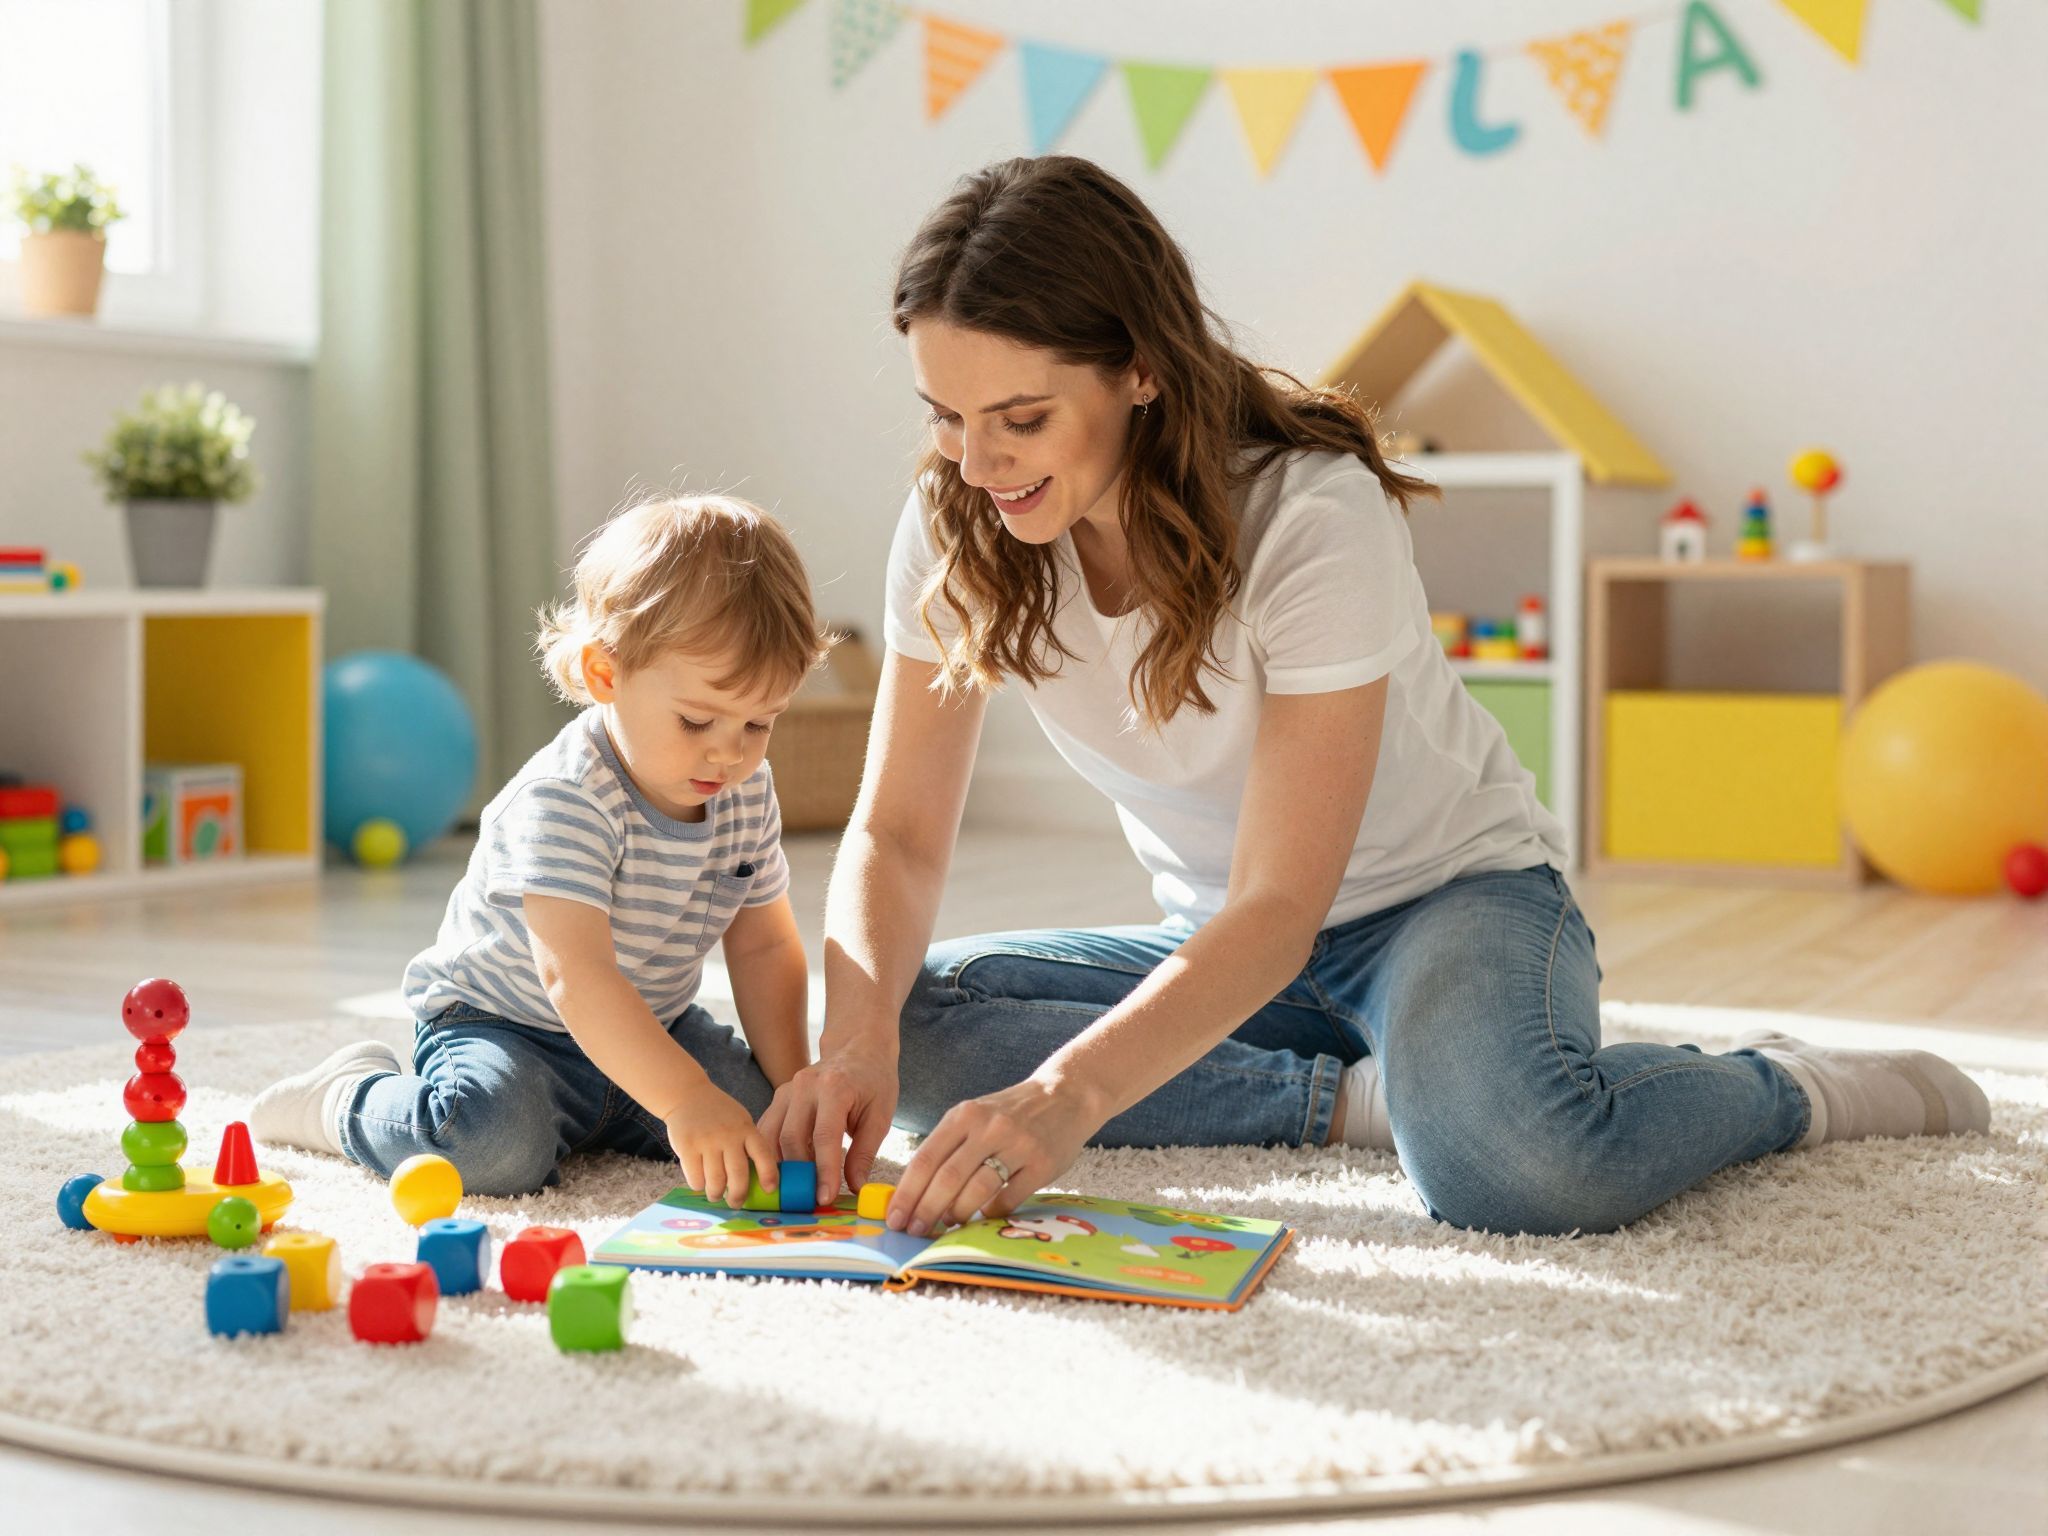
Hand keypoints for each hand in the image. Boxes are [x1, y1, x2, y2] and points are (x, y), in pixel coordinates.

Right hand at [665, 1082, 778, 1208]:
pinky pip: (696, 1178)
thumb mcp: (740, 1121)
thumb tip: (759, 1179)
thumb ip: (748, 1144)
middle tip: (736, 1203)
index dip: (769, 1175)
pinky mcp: (687, 1146)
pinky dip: (699, 1185)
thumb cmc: (718, 1115)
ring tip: (716, 1195)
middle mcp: (729, 1134)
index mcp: (746, 1129)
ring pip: (716, 1181)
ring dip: (716, 1194)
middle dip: (738, 1195)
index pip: (763, 1155)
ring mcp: (707, 1140)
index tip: (769, 1190)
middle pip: (738, 1175)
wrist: (687, 1096)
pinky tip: (700, 1182)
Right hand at [758, 1041, 898, 1206]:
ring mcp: (788, 1089)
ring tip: (794, 1189)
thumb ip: (865, 1152)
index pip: (824, 1136)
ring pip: (773, 1135)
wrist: (859, 1049)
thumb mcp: (880, 1115)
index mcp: (835, 1088)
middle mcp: (805, 1086)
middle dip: (799, 1174)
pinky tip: (783, 1170)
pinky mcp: (779, 1096)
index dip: (823, 1171)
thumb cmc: (874, 1082)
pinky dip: (772, 1152)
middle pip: (792, 1138)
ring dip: (781, 1165)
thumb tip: (854, 1187)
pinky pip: (768, 1128)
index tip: (824, 1197)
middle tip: (808, 1199)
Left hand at [887, 1075, 1094, 1236]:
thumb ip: (948, 1147)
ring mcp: (1018, 1145)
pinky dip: (990, 1213)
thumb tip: (915, 1192)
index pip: (925, 1159)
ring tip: (947, 1224)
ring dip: (957, 1213)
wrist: (1065, 1095)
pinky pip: (1008, 1198)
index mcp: (964, 1115)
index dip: (907, 1193)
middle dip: (926, 1209)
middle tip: (915, 1230)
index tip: (895, 1218)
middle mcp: (989, 1127)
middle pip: (947, 1177)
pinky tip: (982, 1217)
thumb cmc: (1011, 1113)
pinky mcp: (1041, 1163)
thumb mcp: (975, 1116)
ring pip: (977, 1189)